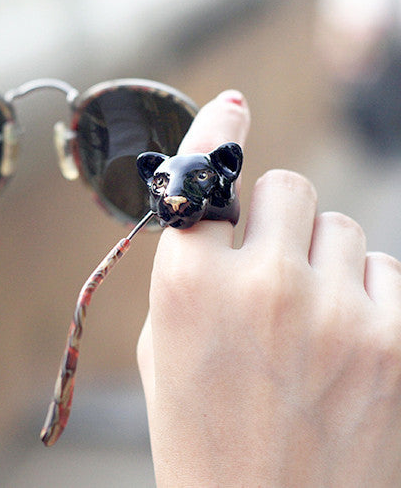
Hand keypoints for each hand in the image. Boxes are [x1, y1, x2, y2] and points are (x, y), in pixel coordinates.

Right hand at [137, 91, 400, 484]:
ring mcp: (336, 313)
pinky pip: (387, 271)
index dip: (216, 134)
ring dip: (320, 257)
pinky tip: (345, 339)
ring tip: (306, 318)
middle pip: (286, 187)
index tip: (232, 106)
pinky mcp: (396, 342)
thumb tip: (219, 210)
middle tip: (267, 263)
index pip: (205, 176)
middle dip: (274, 216)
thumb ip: (190, 272)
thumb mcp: (164, 346)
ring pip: (341, 227)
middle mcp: (262, 285)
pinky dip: (366, 293)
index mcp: (188, 286)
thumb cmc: (201, 433)